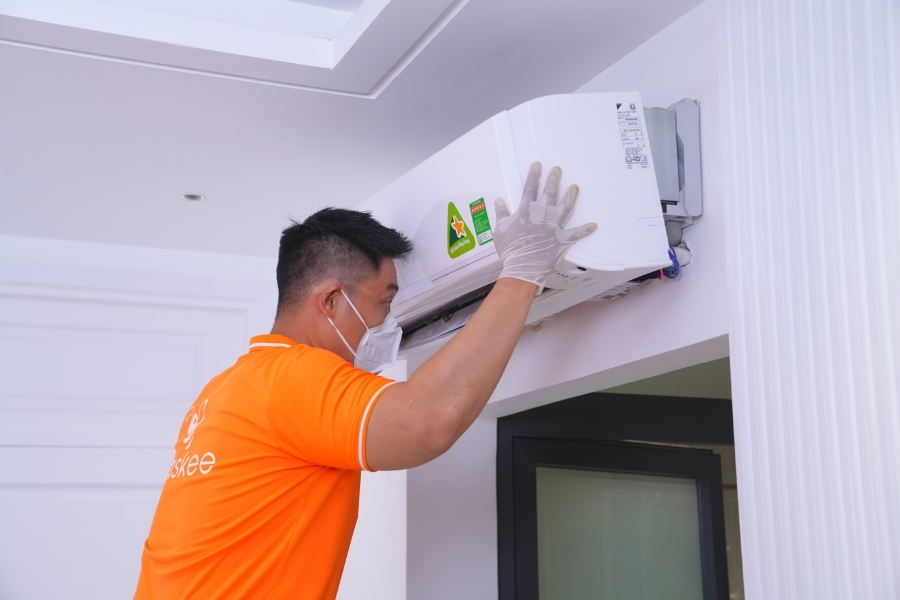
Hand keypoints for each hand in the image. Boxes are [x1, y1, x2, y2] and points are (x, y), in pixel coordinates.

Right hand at [493, 162, 596, 289]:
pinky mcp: (561, 239)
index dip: (534, 176)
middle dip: (554, 179)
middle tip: (558, 169)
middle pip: (549, 193)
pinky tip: (594, 225)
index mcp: (525, 211)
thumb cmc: (509, 250)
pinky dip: (585, 230)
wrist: (522, 267)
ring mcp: (553, 226)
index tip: (538, 165)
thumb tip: (498, 200)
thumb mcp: (499, 229)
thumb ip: (501, 213)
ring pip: (564, 207)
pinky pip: (576, 234)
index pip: (529, 188)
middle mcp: (541, 215)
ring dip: (570, 196)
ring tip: (575, 187)